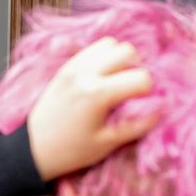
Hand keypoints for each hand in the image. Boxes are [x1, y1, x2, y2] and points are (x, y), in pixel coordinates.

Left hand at [28, 37, 158, 181]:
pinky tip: (103, 78)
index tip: (142, 104)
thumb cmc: (70, 151)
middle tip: (131, 89)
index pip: (141, 77)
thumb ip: (138, 123)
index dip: (148, 91)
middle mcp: (85, 74)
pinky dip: (103, 57)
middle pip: (127, 51)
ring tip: (117, 81)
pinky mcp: (65, 67)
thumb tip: (161, 107)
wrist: (33, 149)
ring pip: (110, 44)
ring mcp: (73, 67)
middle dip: (136, 68)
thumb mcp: (108, 143)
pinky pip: (92, 49)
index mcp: (97, 94)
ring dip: (119, 59)